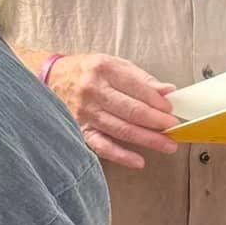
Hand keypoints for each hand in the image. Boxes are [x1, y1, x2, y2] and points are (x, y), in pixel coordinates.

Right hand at [47, 53, 178, 169]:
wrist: (51, 78)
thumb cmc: (87, 71)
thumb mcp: (114, 64)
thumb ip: (141, 78)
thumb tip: (168, 91)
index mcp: (104, 69)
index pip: (137, 88)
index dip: (158, 102)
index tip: (171, 110)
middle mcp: (93, 91)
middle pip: (131, 111)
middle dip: (157, 122)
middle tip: (174, 128)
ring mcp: (86, 112)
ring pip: (121, 129)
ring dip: (148, 139)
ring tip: (167, 145)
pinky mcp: (80, 130)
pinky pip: (102, 146)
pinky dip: (121, 156)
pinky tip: (138, 161)